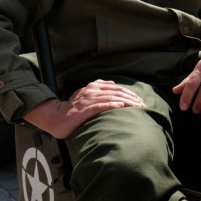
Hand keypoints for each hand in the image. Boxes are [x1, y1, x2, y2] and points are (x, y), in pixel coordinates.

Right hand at [24, 79, 146, 138]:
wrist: (57, 117)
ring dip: (127, 102)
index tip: (140, 100)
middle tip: (143, 105)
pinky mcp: (85, 109)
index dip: (129, 93)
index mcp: (93, 86)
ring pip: (112, 98)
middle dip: (132, 98)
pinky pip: (101, 105)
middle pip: (117, 92)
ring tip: (137, 107)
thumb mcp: (84, 93)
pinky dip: (113, 105)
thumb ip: (98, 87)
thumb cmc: (73, 107)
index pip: (117, 88)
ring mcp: (88, 99)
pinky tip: (122, 106)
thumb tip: (112, 83)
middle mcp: (92, 91)